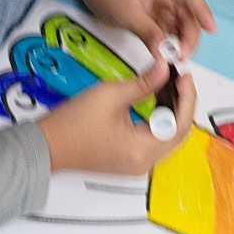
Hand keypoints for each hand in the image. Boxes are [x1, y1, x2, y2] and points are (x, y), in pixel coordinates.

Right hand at [37, 60, 195, 175]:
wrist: (46, 146)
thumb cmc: (73, 123)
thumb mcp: (110, 95)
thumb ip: (143, 83)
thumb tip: (164, 68)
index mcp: (141, 150)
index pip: (179, 124)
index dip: (187, 97)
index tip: (183, 74)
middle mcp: (144, 163)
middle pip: (177, 132)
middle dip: (182, 101)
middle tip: (178, 76)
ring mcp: (138, 164)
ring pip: (167, 136)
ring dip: (171, 109)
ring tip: (168, 81)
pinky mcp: (130, 160)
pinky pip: (155, 139)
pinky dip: (159, 118)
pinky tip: (157, 97)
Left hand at [76, 0, 215, 63]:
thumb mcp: (127, 13)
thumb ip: (148, 33)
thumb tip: (164, 55)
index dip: (203, 12)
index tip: (211, 30)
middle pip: (189, 15)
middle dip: (189, 36)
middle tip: (181, 56)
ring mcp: (164, 6)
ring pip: (182, 26)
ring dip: (181, 42)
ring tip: (175, 59)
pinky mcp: (157, 18)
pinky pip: (170, 32)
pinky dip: (171, 43)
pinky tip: (169, 55)